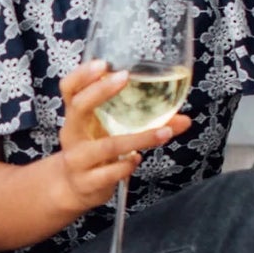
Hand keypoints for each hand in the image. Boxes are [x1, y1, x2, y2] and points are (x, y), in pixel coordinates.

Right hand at [53, 61, 190, 213]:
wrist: (72, 188)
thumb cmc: (94, 151)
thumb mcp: (109, 132)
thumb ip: (144, 123)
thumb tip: (184, 119)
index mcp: (76, 117)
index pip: (69, 89)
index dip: (82, 75)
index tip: (103, 63)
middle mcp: (73, 134)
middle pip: (78, 107)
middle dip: (100, 91)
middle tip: (124, 77)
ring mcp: (77, 159)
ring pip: (106, 146)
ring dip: (139, 138)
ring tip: (164, 132)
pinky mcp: (87, 181)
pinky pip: (110, 172)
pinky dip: (128, 165)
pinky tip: (137, 160)